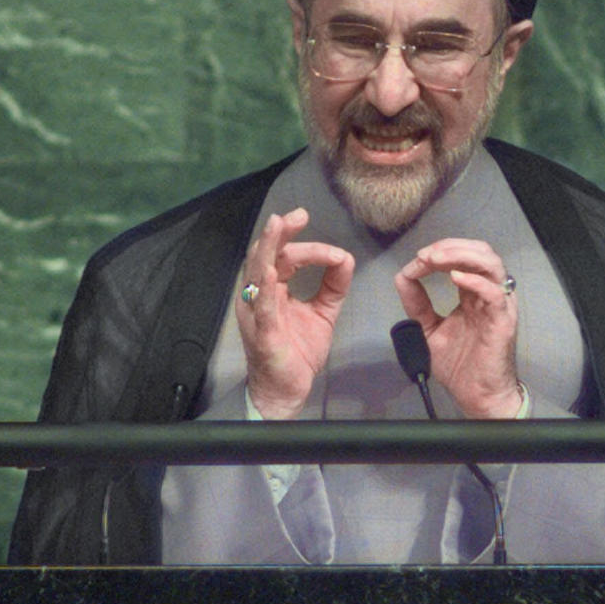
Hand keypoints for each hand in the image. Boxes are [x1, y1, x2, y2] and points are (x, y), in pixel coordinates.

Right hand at [235, 207, 354, 418]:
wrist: (286, 389)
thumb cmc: (296, 352)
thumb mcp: (322, 312)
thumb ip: (334, 286)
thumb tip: (347, 259)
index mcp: (273, 290)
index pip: (285, 257)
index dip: (305, 244)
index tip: (332, 249)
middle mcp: (260, 296)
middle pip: (266, 255)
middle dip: (280, 233)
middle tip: (297, 214)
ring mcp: (257, 313)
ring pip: (258, 273)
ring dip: (268, 248)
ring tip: (277, 226)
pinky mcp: (262, 333)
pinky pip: (262, 307)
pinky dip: (266, 289)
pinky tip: (272, 273)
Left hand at [394, 238, 519, 418]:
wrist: (476, 396)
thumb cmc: (461, 366)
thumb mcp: (429, 329)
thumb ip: (417, 304)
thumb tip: (402, 277)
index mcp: (473, 293)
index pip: (462, 258)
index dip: (438, 253)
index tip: (415, 262)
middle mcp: (489, 294)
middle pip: (480, 252)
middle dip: (450, 247)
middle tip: (424, 256)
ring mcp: (499, 306)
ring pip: (490, 264)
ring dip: (461, 255)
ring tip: (435, 259)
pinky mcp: (503, 322)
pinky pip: (495, 293)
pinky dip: (475, 281)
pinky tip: (454, 278)